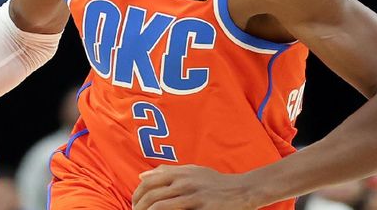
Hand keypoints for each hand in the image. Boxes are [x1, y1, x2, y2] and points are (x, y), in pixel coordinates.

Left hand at [132, 164, 261, 209]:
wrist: (241, 190)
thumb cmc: (215, 182)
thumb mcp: (192, 171)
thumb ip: (168, 172)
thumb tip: (142, 176)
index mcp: (180, 172)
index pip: (149, 181)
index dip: (137, 194)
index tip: (134, 205)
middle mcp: (183, 180)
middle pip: (151, 194)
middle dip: (138, 207)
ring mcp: (191, 193)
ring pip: (159, 205)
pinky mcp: (200, 206)